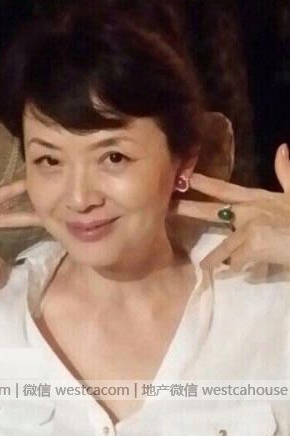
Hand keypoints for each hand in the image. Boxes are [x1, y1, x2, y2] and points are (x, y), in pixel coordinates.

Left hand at [171, 144, 289, 270]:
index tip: (187, 178)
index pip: (226, 189)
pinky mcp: (252, 244)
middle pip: (213, 210)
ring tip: (205, 266)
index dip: (205, 183)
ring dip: (214, 259)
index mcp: (258, 199)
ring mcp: (249, 226)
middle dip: (190, 208)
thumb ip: (286, 174)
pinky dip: (236, 269)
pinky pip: (236, 262)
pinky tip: (234, 274)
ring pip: (224, 247)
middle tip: (170, 207)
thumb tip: (282, 148)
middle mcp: (249, 210)